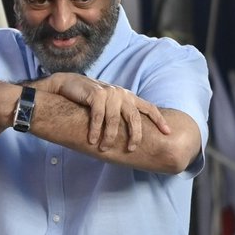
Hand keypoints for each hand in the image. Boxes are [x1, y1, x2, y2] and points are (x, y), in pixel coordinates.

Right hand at [42, 73, 169, 151]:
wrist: (67, 85)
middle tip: (131, 149)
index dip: (159, 120)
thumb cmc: (88, 99)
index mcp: (128, 96)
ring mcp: (109, 93)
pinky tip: (92, 140)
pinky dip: (95, 130)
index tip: (168, 132)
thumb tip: (129, 135)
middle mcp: (121, 93)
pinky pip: (98, 117)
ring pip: (114, 120)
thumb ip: (119, 113)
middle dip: (134, 135)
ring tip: (104, 148)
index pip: (148, 108)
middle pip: (134, 118)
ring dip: (109, 137)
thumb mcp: (108, 104)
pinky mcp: (96, 94)